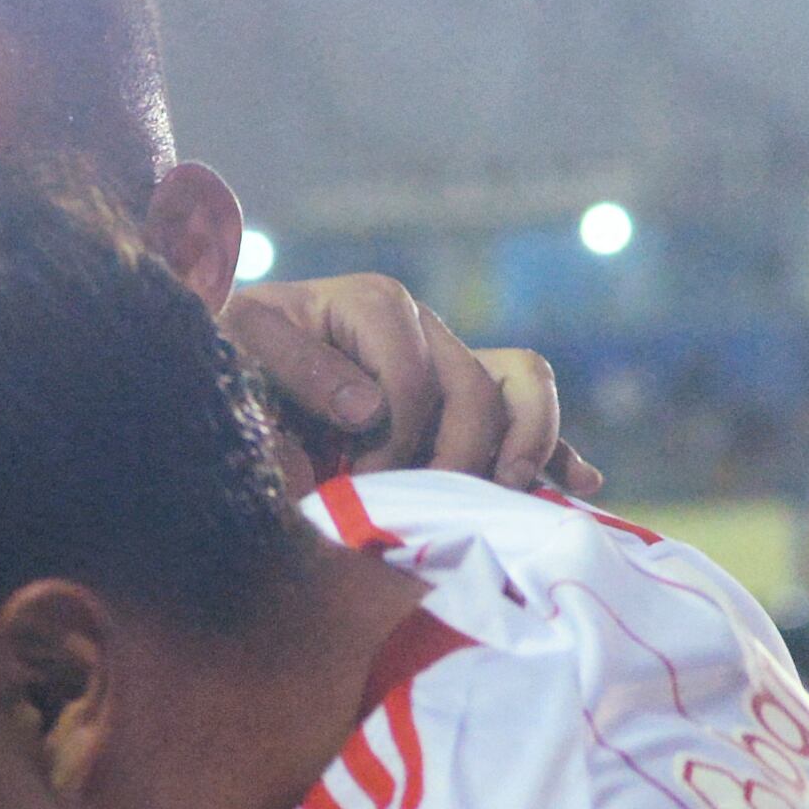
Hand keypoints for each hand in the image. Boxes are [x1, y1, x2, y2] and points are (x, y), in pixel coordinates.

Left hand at [220, 277, 597, 494]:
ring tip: (506, 491)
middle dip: (456, 454)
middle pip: (476, 390)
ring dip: (524, 443)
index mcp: (374, 304)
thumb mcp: (243, 349)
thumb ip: (299, 370)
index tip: (359, 479)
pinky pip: (526, 410)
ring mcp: (449, 357)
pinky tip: (579, 485)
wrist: (229, 366)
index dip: (396, 437)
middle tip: (421, 504)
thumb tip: (370, 409)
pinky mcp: (461, 395)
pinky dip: (554, 448)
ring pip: (521, 386)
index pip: (415, 378)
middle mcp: (424, 325)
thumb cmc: (231, 354)